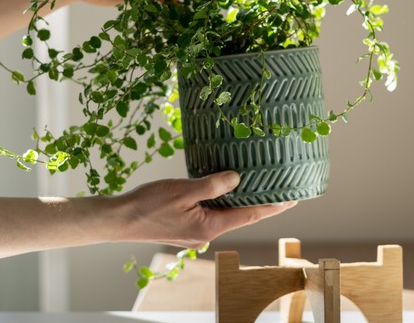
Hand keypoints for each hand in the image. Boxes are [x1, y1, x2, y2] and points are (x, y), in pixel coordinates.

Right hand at [115, 171, 296, 247]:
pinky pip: (211, 214)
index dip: (273, 206)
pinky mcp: (186, 229)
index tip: (293, 198)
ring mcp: (195, 234)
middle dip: (261, 203)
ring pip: (225, 215)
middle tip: (282, 189)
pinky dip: (222, 203)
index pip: (250, 214)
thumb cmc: (148, 204)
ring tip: (259, 186)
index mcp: (210, 227)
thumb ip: (213, 185)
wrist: (119, 220)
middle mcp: (206, 234)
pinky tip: (225, 190)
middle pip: (241, 216)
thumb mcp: (184, 189)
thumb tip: (238, 179)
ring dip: (240, 202)